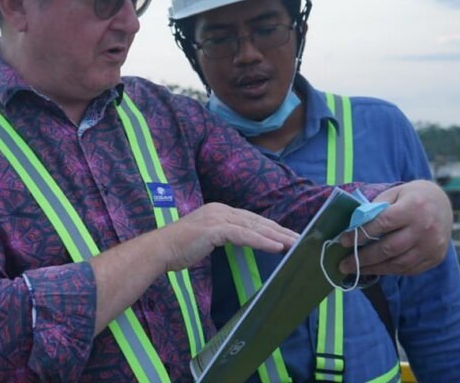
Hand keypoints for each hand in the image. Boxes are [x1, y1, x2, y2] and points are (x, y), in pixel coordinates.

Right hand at [155, 202, 298, 271]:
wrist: (159, 250)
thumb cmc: (179, 248)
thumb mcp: (206, 239)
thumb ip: (223, 235)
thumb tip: (241, 240)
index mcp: (220, 210)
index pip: (252, 219)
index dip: (271, 227)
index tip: (288, 235)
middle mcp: (221, 209)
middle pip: (257, 220)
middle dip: (280, 230)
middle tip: (300, 238)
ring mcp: (218, 217)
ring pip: (255, 226)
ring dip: (277, 235)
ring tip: (295, 243)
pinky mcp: (216, 228)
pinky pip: (245, 235)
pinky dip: (263, 241)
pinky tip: (277, 247)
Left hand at [339, 180, 452, 275]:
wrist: (444, 204)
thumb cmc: (413, 196)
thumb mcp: (395, 193)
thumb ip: (377, 208)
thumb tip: (354, 226)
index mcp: (414, 207)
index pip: (382, 224)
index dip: (360, 234)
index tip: (343, 241)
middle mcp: (425, 228)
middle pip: (388, 248)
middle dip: (363, 258)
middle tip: (343, 264)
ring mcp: (432, 246)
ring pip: (398, 264)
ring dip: (373, 269)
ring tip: (356, 270)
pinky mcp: (435, 258)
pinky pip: (408, 270)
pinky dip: (389, 271)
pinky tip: (375, 269)